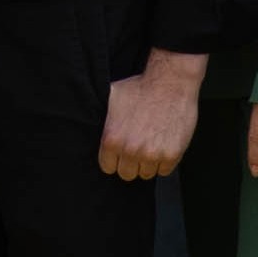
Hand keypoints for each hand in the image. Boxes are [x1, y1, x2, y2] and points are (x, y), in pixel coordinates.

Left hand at [98, 51, 206, 177]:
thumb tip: (85, 117)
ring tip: (151, 144)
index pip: (108, 167)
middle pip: (127, 174)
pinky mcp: (172, 155)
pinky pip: (164, 171)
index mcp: (112, 139)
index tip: (120, 152)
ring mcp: (152, 154)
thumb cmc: (140, 87)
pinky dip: (164, 162)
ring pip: (146, 174)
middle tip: (137, 148)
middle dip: (131, 163)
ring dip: (148, 163)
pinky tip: (163, 145)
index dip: (114, 159)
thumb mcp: (111, 98)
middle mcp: (130, 150)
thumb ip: (101, 116)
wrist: (171, 82)